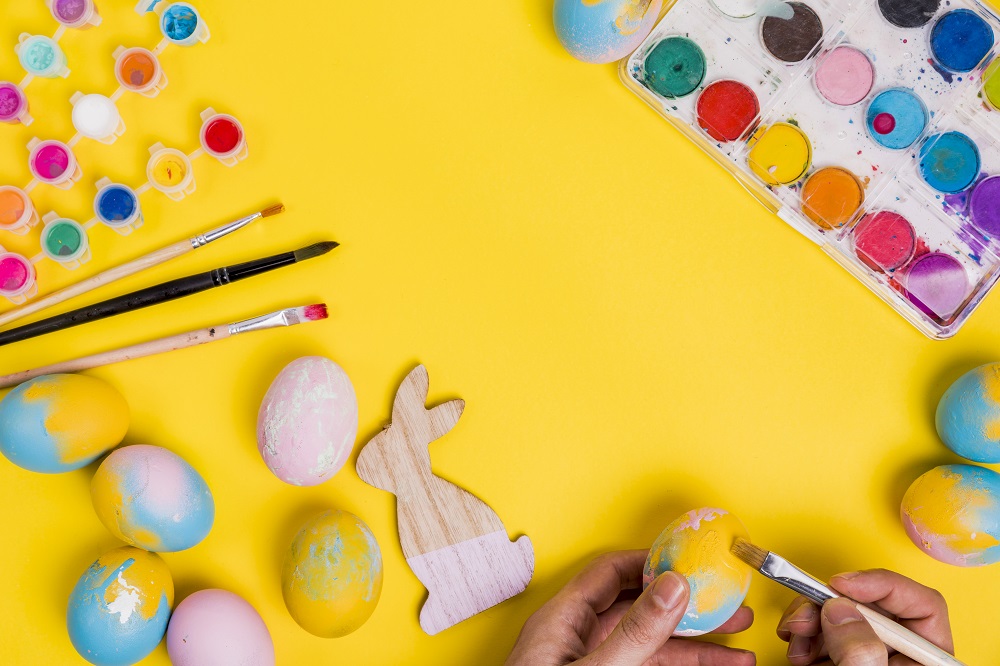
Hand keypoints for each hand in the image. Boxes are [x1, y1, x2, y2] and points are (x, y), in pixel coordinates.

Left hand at [506, 550, 754, 665]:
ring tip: (738, 652)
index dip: (652, 563)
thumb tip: (670, 587)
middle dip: (687, 609)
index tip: (692, 565)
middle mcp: (575, 638)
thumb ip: (634, 632)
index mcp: (561, 619)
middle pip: (639, 609)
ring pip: (649, 645)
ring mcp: (588, 664)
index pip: (610, 572)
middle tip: (729, 609)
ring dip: (694, 647)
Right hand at [776, 569, 953, 664]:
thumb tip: (839, 610)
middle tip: (806, 614)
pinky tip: (795, 646)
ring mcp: (866, 653)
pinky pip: (819, 631)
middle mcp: (896, 652)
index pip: (921, 604)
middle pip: (870, 603)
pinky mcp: (839, 656)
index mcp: (923, 659)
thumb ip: (860, 651)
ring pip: (838, 613)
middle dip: (829, 604)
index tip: (841, 584)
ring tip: (795, 636)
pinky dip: (800, 634)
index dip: (881, 584)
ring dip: (807, 619)